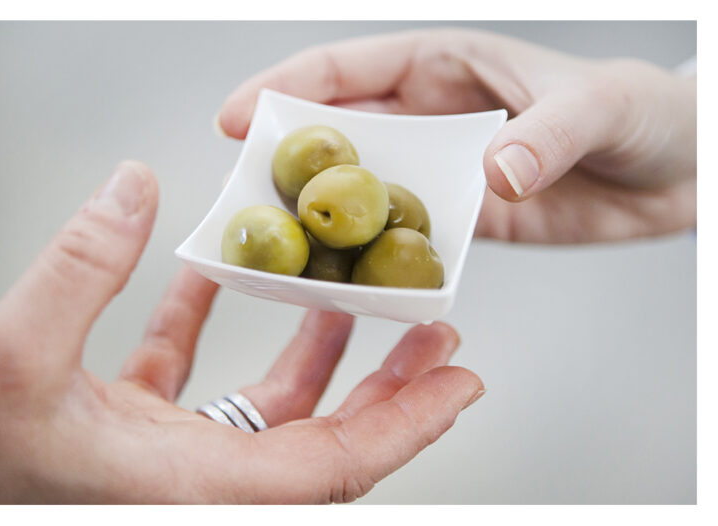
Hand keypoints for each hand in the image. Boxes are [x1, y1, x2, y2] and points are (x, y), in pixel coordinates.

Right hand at [0, 161, 483, 502]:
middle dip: (389, 389)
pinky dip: (210, 329)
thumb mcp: (7, 358)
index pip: (334, 467)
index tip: (462, 381)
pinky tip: (213, 278)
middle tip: (433, 332)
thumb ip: (81, 270)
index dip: (407, 423)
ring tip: (351, 300)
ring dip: (317, 356)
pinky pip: (194, 381)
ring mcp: (168, 459)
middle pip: (325, 444)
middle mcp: (196, 483)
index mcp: (193, 487)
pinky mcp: (135, 434)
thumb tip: (133, 190)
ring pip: (270, 413)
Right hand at [217, 28, 695, 242]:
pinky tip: (349, 281)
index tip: (235, 119)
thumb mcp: (597, 108)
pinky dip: (375, 258)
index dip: (285, 90)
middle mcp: (428, 120)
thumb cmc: (641, 112)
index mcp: (442, 68)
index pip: (347, 72)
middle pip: (338, 138)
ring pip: (362, 195)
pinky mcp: (462, 222)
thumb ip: (547, 133)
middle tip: (239, 201)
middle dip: (284, 165)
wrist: (675, 169)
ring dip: (323, 221)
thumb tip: (496, 174)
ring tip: (278, 253)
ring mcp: (440, 175)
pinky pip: (404, 238)